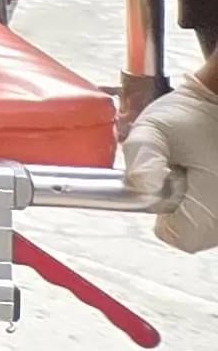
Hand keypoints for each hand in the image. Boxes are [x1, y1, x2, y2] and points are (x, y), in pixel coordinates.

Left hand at [124, 75, 217, 252]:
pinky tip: (207, 170)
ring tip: (197, 166)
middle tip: (182, 168)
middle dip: (178, 203)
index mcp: (214, 209)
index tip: (164, 179)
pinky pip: (212, 211)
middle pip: (191, 232)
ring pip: (203, 223)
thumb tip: (139, 184)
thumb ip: (143, 155)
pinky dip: (206, 194)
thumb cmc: (197, 114)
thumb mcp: (158, 127)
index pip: (176, 236)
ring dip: (194, 200)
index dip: (161, 208)